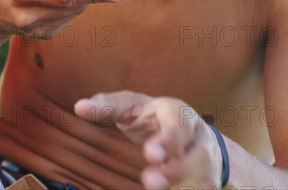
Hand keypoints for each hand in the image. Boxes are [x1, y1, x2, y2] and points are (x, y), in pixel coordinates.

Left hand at [75, 91, 222, 189]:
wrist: (187, 131)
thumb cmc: (152, 117)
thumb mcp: (132, 106)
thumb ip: (108, 106)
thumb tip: (79, 107)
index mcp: (179, 114)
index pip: (179, 124)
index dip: (168, 140)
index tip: (150, 154)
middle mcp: (199, 138)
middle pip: (199, 156)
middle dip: (177, 171)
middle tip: (149, 181)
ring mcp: (207, 164)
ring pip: (207, 181)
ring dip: (185, 189)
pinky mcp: (207, 183)